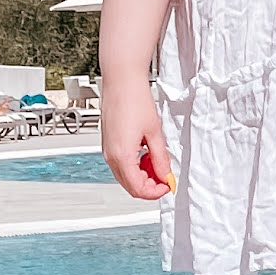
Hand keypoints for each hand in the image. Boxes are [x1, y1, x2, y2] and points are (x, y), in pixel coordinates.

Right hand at [102, 82, 173, 199]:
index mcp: (122, 156)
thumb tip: (165, 174)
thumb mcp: (155, 133)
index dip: (155, 192)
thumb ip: (160, 157)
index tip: (168, 185)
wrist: (121, 82)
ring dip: (143, 174)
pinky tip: (147, 154)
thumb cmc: (134, 100)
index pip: (137, 188)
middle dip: (150, 185)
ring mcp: (107, 150)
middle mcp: (110, 156)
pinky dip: (135, 164)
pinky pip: (121, 163)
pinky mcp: (108, 143)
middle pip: (130, 185)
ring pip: (125, 175)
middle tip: (166, 176)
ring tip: (158, 161)